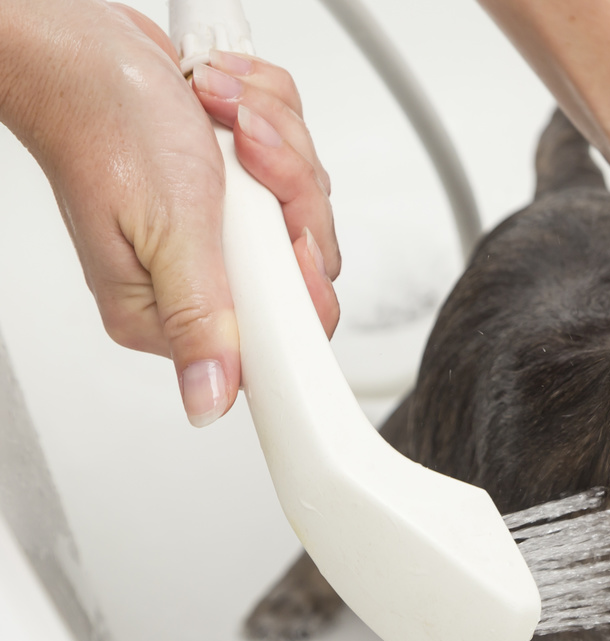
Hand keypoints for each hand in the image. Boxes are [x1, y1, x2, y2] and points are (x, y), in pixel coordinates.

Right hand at [0, 1, 337, 426]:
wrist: (83, 47)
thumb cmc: (105, 124)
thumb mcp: (170, 231)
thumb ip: (202, 319)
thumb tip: (209, 404)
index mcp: (174, 309)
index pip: (279, 332)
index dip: (301, 281)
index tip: (289, 236)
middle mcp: (200, 273)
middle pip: (306, 256)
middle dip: (287, 189)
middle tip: (243, 158)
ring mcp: (222, 225)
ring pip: (305, 198)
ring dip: (275, 142)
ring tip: (220, 118)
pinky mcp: (238, 183)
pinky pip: (292, 156)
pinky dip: (267, 115)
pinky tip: (218, 103)